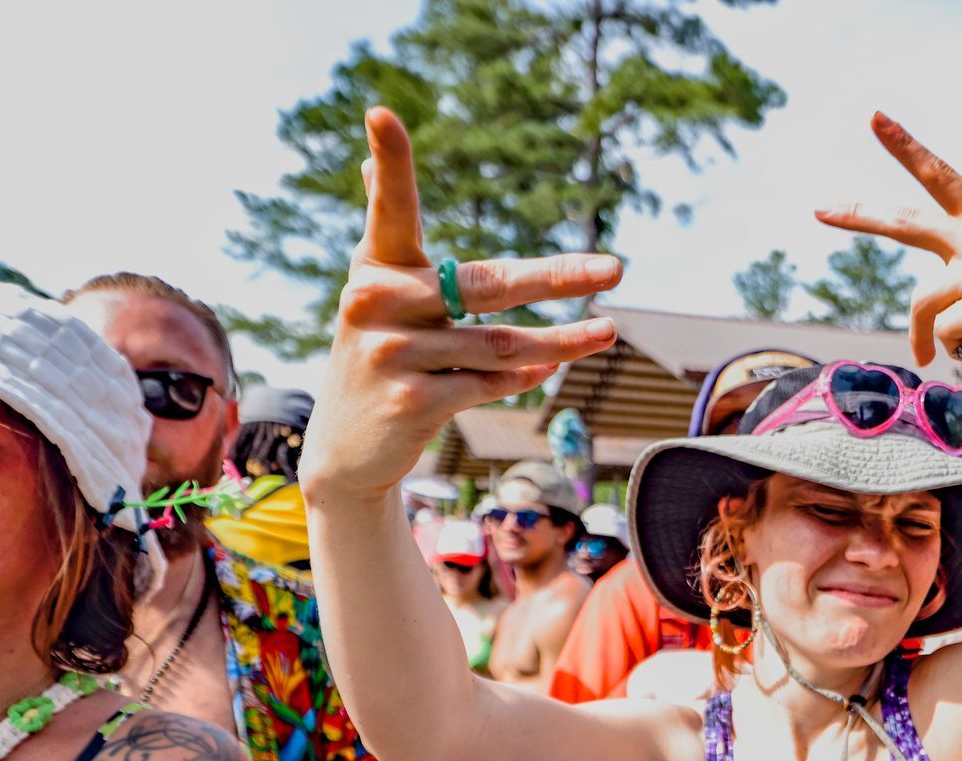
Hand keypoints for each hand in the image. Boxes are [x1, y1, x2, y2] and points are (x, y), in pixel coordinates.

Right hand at [302, 107, 622, 501]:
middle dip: (558, 278)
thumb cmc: (375, 352)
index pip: (389, 208)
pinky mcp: (412, 402)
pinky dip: (525, 375)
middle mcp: (376, 303)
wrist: (345, 448)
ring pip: (500, 344)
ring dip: (562, 341)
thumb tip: (371, 163)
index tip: (382, 113)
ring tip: (607, 333)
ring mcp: (392, 354)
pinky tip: (549, 367)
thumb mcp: (374, 293)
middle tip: (616, 269)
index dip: (389, 162)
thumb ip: (386, 234)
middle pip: (487, 285)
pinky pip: (489, 382)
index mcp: (374, 267)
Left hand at [816, 113, 961, 401]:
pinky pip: (945, 333)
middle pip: (909, 222)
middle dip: (861, 215)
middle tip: (820, 209)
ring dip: (925, 336)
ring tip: (940, 354)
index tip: (875, 117)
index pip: (943, 177)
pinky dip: (955, 352)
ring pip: (925, 303)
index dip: (907, 146)